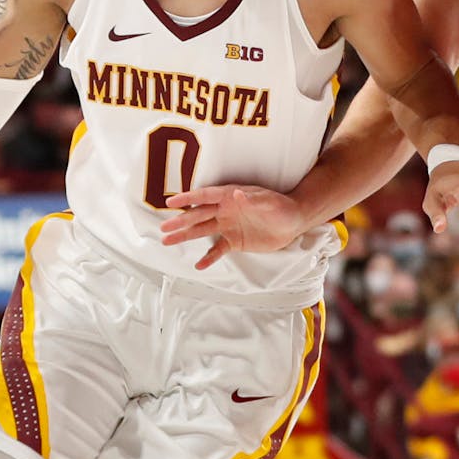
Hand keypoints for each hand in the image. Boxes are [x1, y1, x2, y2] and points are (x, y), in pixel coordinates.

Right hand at [161, 185, 308, 269]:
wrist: (294, 221)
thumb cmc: (281, 206)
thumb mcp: (268, 202)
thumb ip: (251, 199)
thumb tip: (235, 194)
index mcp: (230, 197)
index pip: (205, 196)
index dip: (188, 198)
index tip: (170, 201)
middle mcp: (225, 210)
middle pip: (198, 215)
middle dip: (180, 221)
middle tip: (163, 228)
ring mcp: (228, 226)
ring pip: (202, 231)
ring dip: (185, 236)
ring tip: (167, 241)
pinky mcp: (235, 241)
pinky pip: (218, 249)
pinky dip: (209, 257)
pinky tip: (198, 265)